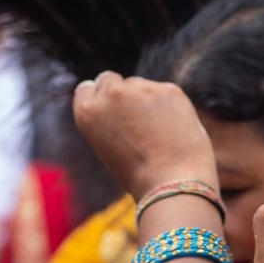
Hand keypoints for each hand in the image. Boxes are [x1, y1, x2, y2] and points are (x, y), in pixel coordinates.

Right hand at [72, 71, 217, 199]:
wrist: (171, 182)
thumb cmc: (139, 176)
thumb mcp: (109, 148)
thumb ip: (110, 121)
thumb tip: (126, 108)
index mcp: (88, 112)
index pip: (88, 88)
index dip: (100, 98)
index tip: (111, 108)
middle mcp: (110, 94)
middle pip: (111, 80)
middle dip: (121, 93)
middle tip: (137, 116)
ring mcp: (140, 88)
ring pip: (140, 85)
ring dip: (146, 99)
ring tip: (160, 132)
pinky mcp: (168, 89)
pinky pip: (165, 93)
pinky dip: (170, 105)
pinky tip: (176, 128)